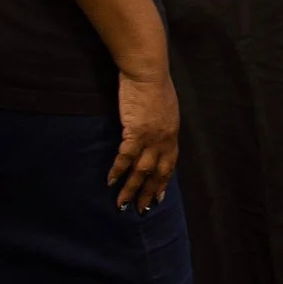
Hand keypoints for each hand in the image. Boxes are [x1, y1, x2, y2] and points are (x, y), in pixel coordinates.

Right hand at [110, 70, 179, 211]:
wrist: (147, 73)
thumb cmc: (155, 85)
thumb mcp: (165, 108)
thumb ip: (162, 124)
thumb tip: (156, 132)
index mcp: (172, 134)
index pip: (169, 165)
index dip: (163, 182)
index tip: (158, 197)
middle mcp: (164, 140)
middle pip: (157, 173)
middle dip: (148, 193)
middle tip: (141, 210)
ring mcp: (151, 137)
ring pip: (141, 170)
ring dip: (131, 189)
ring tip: (122, 204)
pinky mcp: (135, 132)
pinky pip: (125, 157)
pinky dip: (118, 171)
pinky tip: (110, 181)